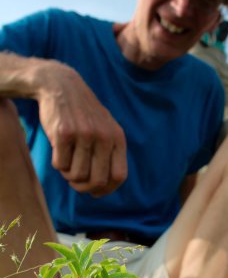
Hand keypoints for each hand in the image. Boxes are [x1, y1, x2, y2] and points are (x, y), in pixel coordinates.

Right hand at [36, 61, 127, 195]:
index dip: (107, 190)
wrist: (60, 86)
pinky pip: (60, 165)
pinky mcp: (64, 133)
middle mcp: (104, 137)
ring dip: (68, 175)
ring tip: (67, 161)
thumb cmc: (82, 114)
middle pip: (97, 180)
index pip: (119, 176)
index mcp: (117, 138)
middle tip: (75, 182)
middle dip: (84, 187)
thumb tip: (103, 188)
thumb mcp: (105, 129)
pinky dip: (57, 164)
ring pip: (77, 175)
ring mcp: (84, 134)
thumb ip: (109, 154)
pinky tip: (58, 151)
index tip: (95, 191)